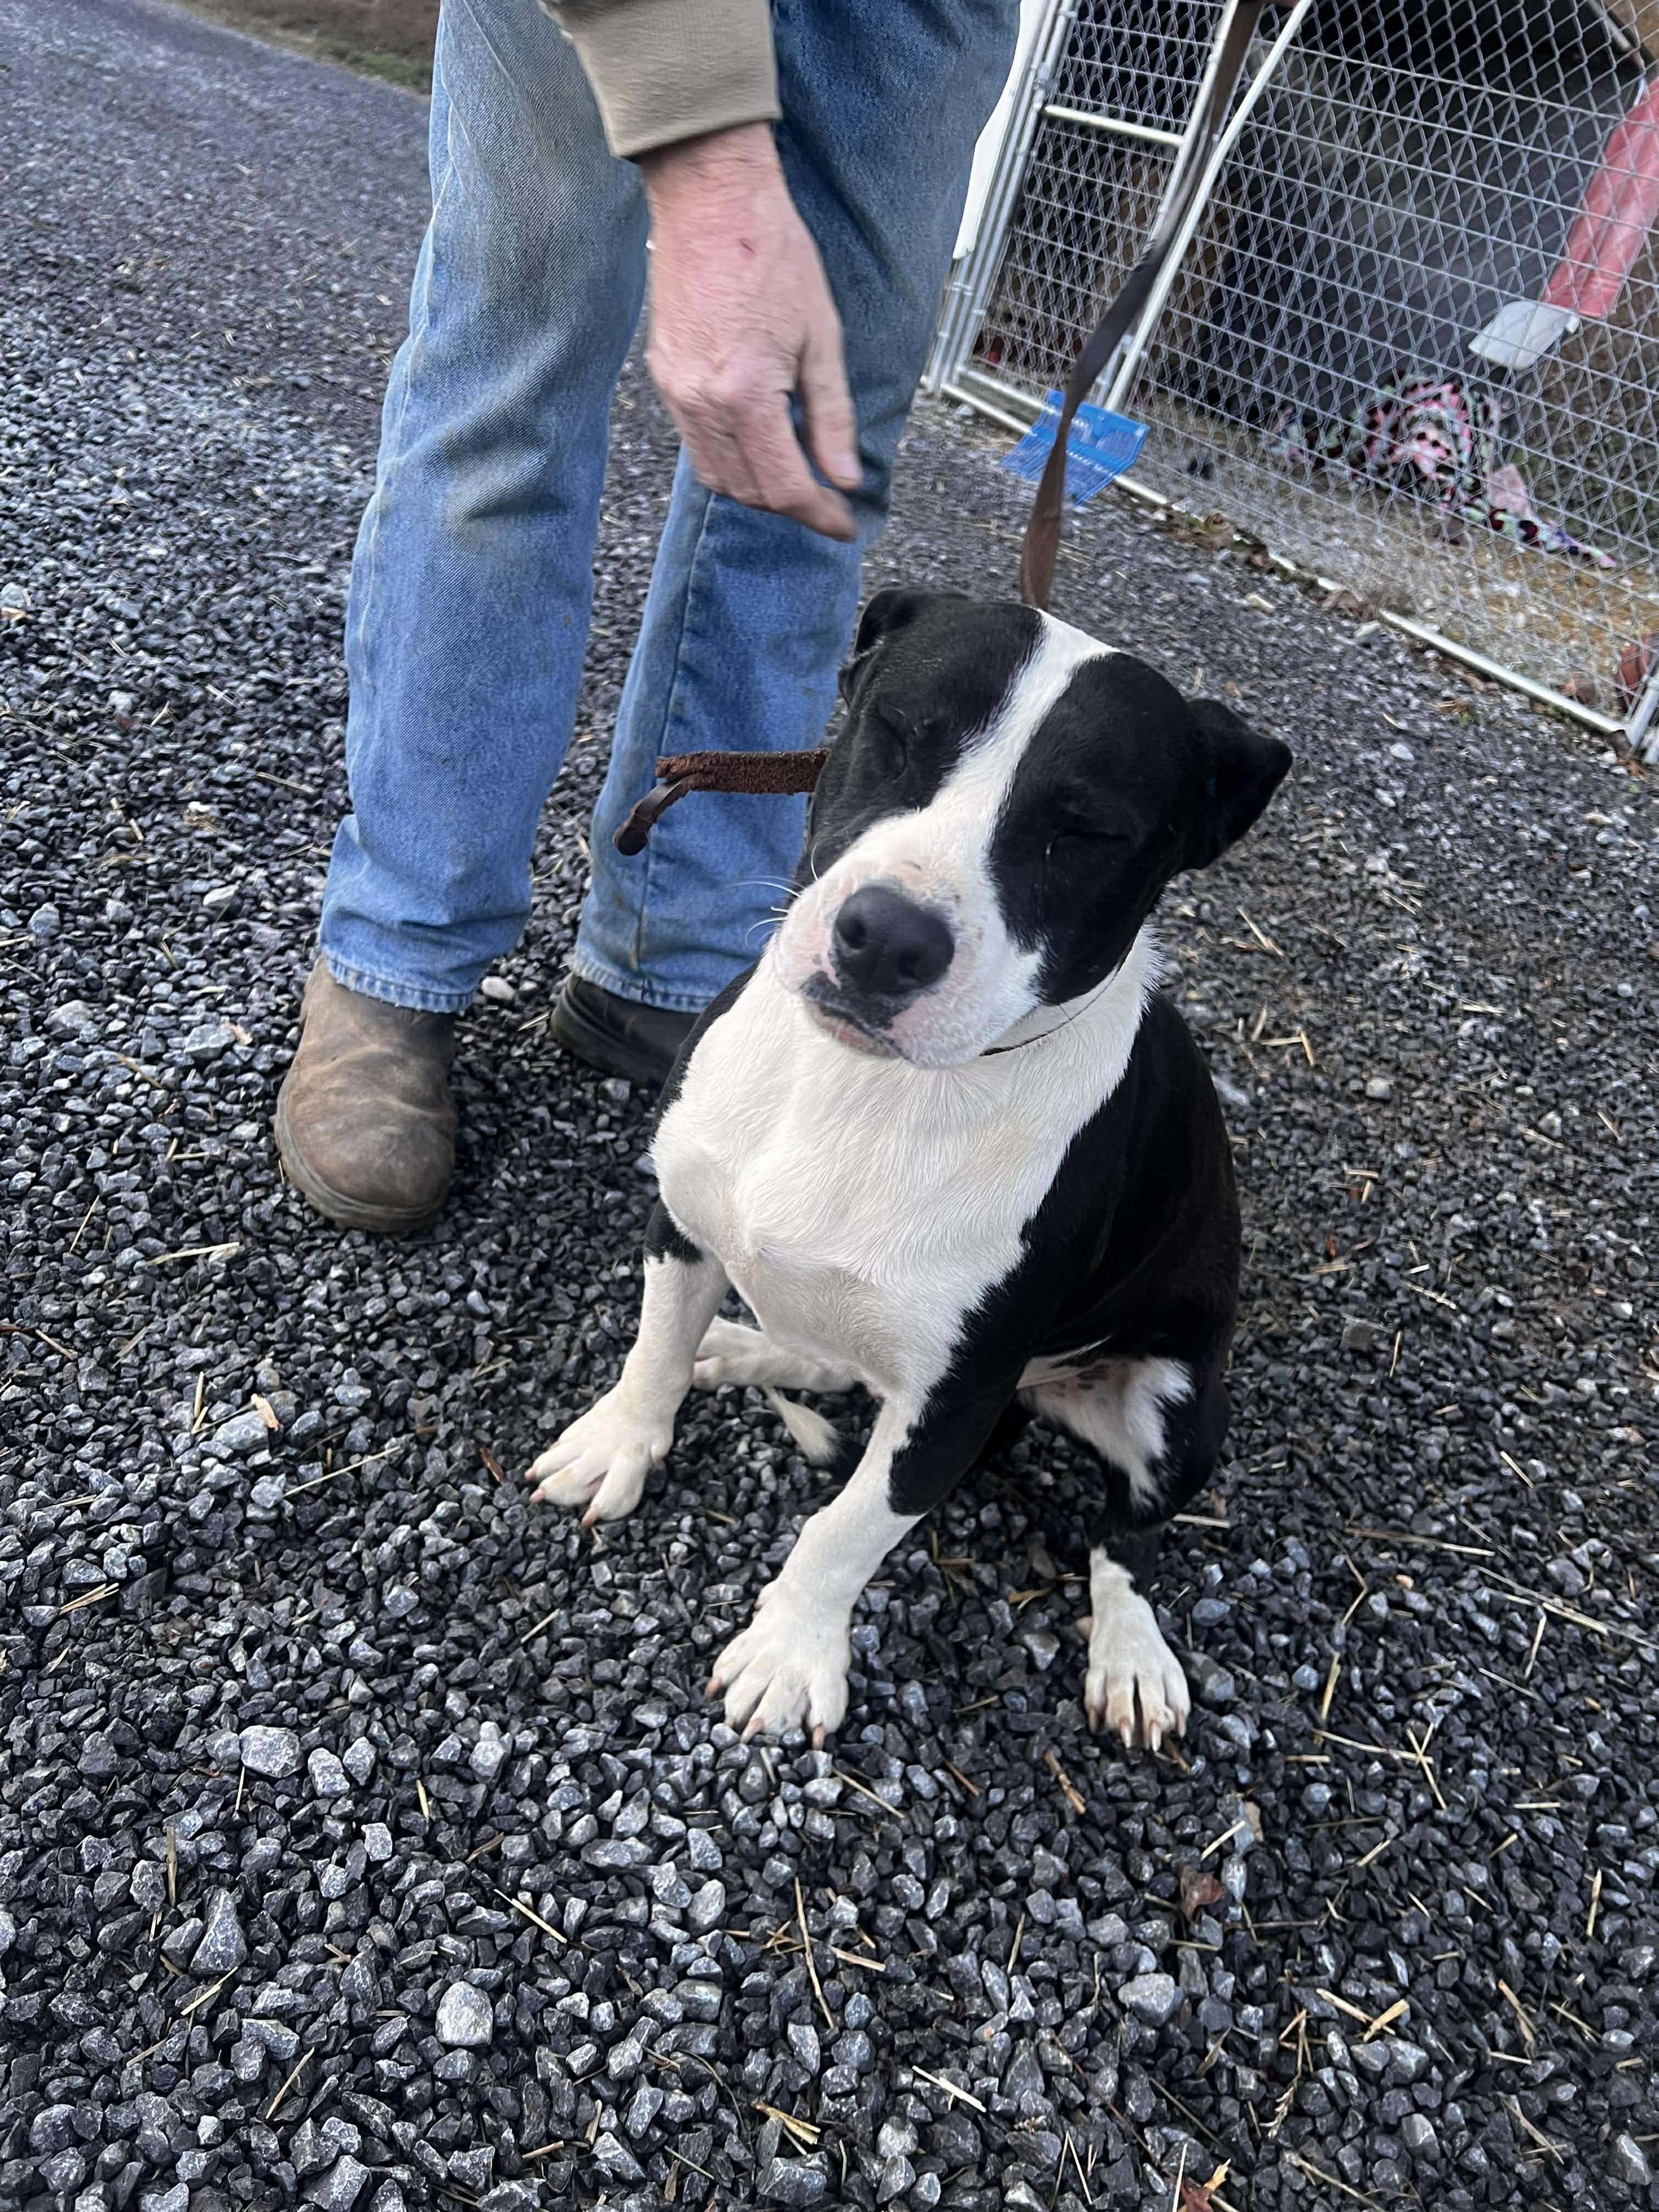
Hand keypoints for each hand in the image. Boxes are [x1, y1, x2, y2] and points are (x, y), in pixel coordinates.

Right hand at [640, 123, 858, 540]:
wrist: (710, 197)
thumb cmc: (774, 253)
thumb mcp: (822, 337)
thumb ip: (831, 417)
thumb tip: (842, 477)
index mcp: (745, 395)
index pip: (782, 486)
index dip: (818, 515)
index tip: (843, 524)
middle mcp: (702, 402)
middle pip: (746, 491)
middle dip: (788, 503)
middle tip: (825, 499)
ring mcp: (675, 391)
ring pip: (716, 475)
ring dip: (756, 485)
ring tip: (793, 471)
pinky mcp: (663, 375)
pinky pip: (695, 441)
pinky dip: (729, 455)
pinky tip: (758, 437)